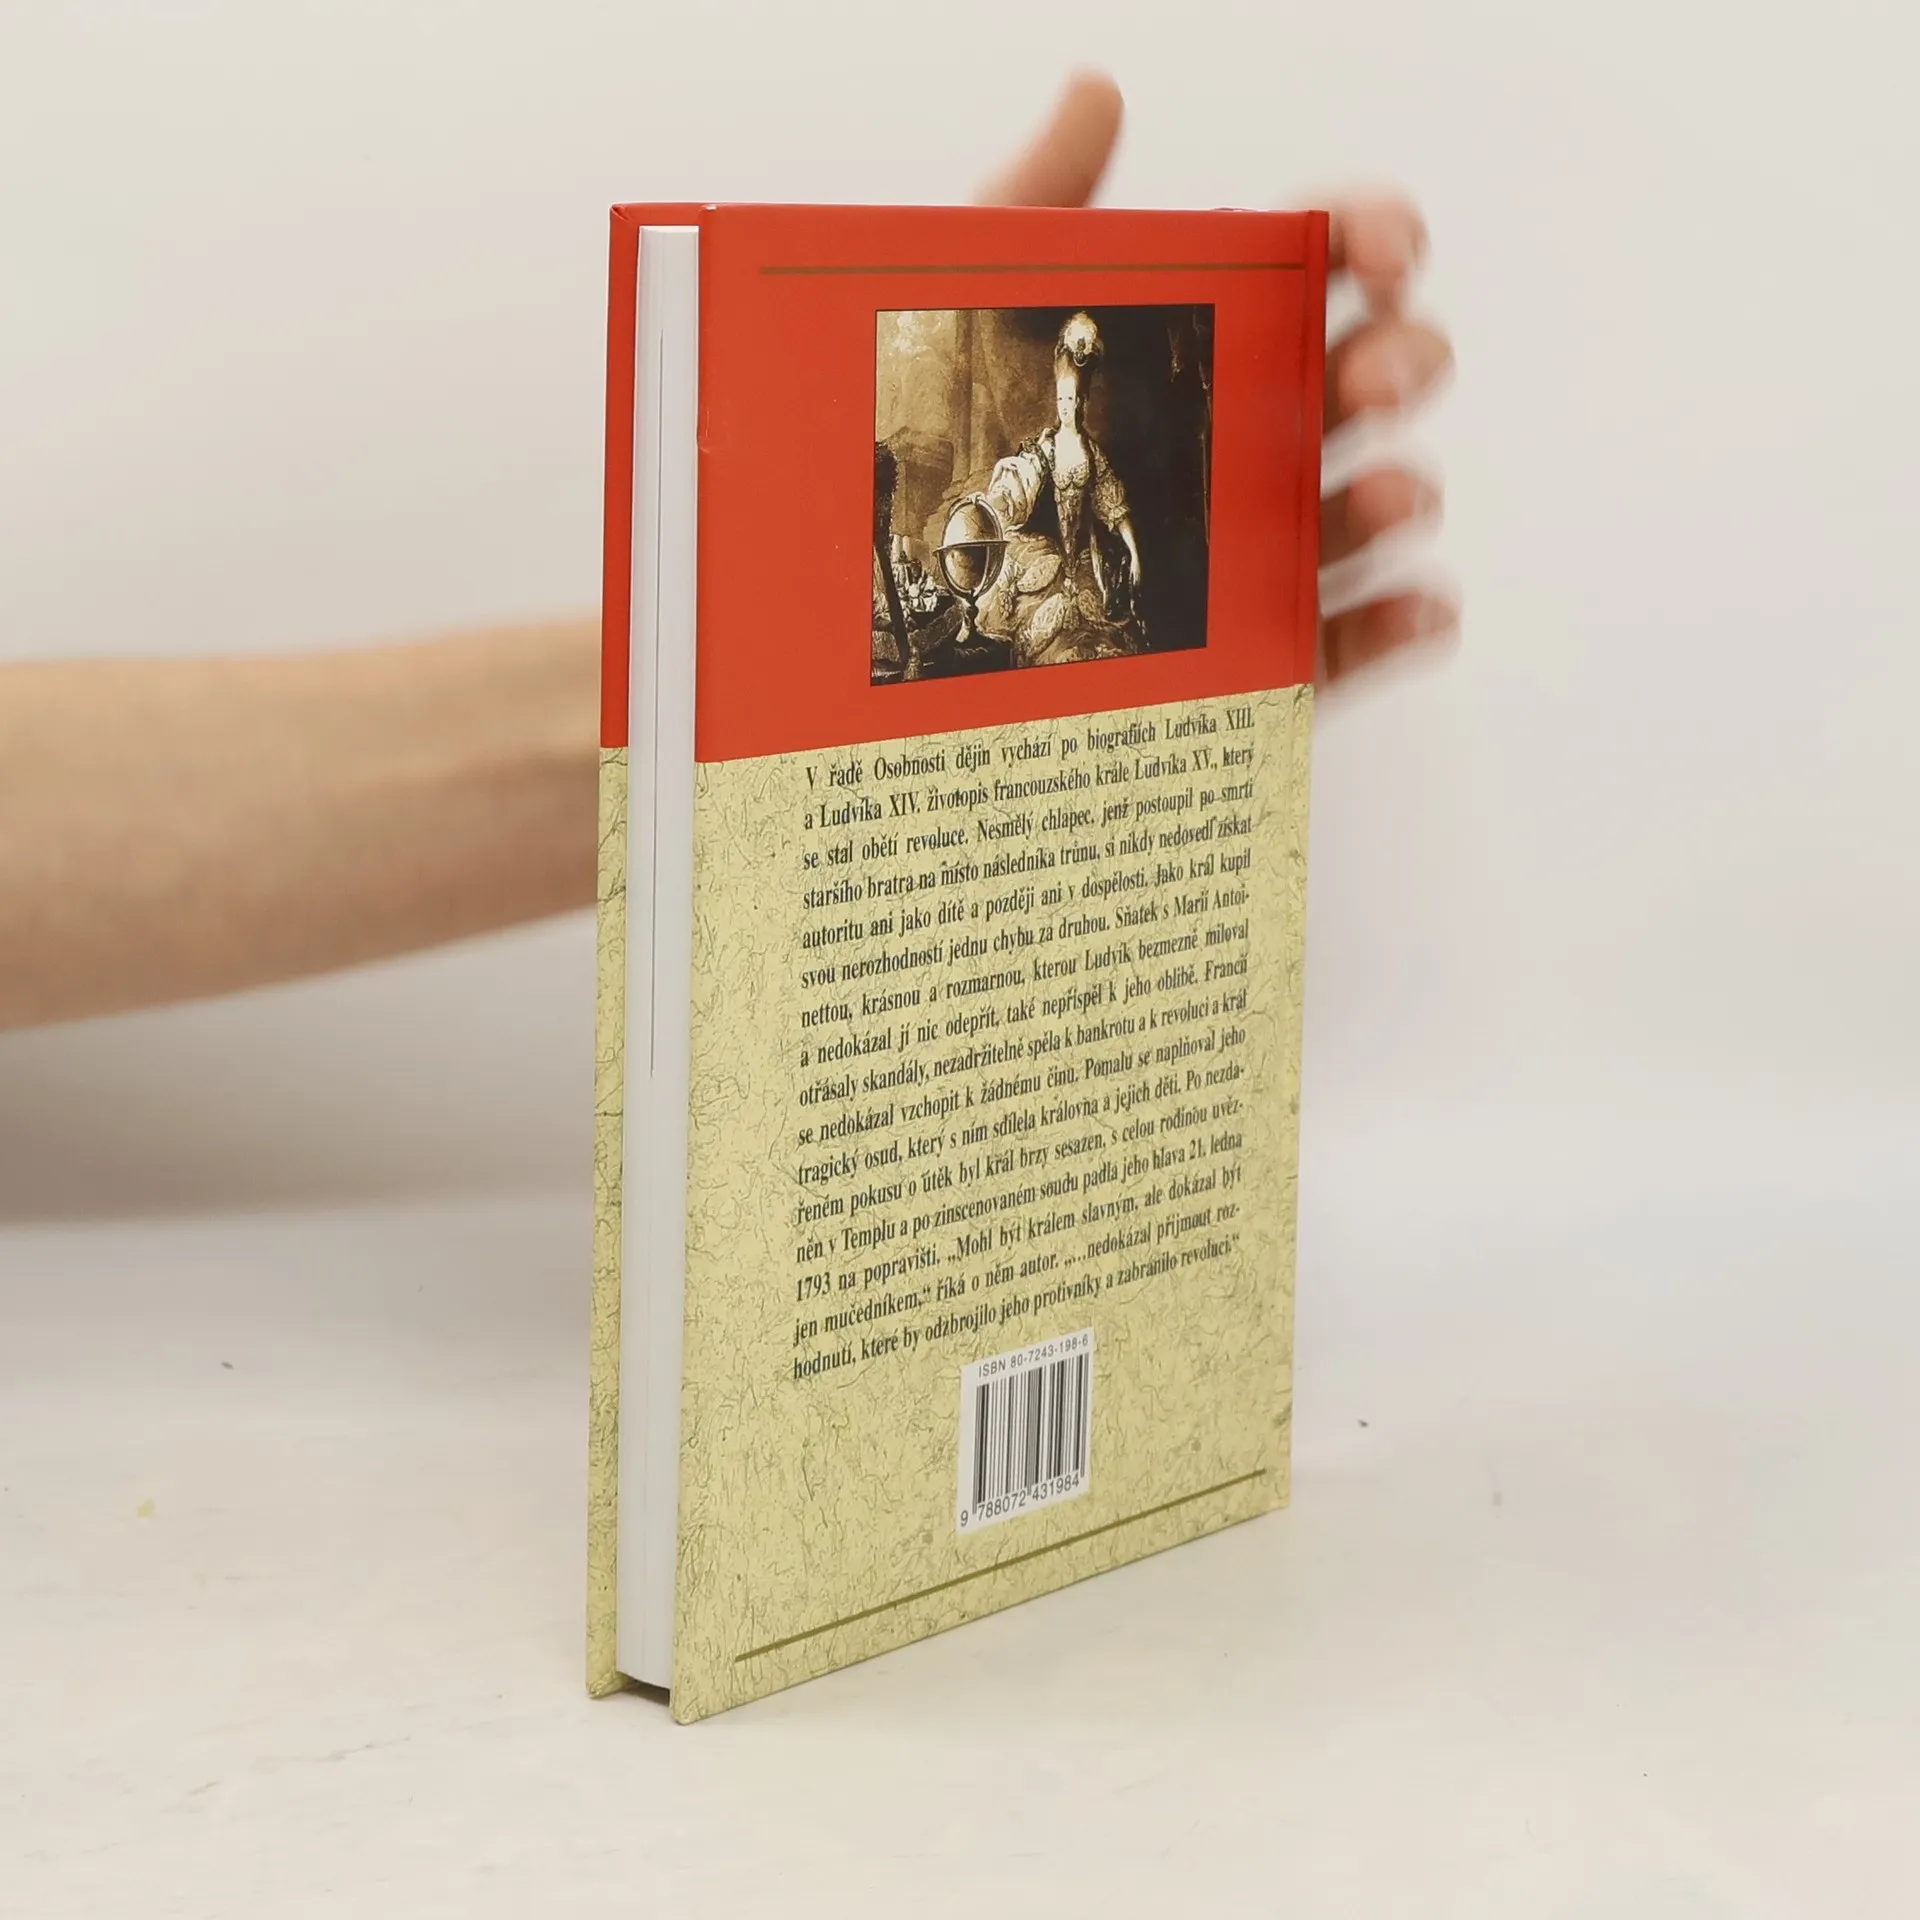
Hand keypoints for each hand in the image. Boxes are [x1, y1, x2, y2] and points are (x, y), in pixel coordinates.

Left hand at [978, 71, 1456, 686]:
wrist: (891, 636)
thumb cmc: (933, 459)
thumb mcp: (967, 313)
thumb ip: (1034, 200)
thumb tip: (1095, 91)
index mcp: (1201, 347)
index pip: (1319, 268)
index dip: (1372, 238)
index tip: (1380, 247)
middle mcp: (1241, 442)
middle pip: (1365, 382)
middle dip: (1401, 360)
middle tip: (1371, 375)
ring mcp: (1253, 552)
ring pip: (1364, 510)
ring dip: (1400, 491)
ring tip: (1379, 492)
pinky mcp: (1248, 656)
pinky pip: (1340, 643)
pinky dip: (1399, 620)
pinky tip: (1418, 600)